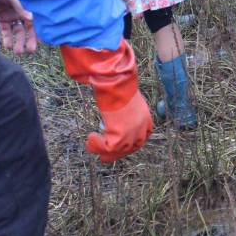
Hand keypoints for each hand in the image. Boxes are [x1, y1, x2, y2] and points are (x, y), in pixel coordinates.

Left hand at [0, 0, 37, 54]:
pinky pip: (6, 30)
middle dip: (30, 40)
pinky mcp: (2, 18)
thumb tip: (31, 18)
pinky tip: (7, 46)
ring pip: (18, 32)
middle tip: (30, 51)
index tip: (43, 41)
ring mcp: (12, 15)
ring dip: (18, 42)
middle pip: (29, 29)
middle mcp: (23, 12)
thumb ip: (22, 7)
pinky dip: (7, 38)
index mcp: (30, 6)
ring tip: (17, 52)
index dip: (41, 31)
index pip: (38, 21)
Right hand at [61, 40, 153, 162]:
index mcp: (146, 119)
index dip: (129, 145)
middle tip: (103, 155)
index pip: (141, 138)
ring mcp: (132, 134)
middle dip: (116, 154)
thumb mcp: (126, 98)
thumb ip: (125, 109)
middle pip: (130, 149)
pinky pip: (107, 149)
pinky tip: (90, 138)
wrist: (117, 81)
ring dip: (101, 149)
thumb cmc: (119, 84)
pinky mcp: (120, 137)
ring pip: (116, 151)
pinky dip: (96, 145)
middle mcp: (142, 128)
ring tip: (91, 143)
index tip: (118, 147)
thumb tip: (116, 111)